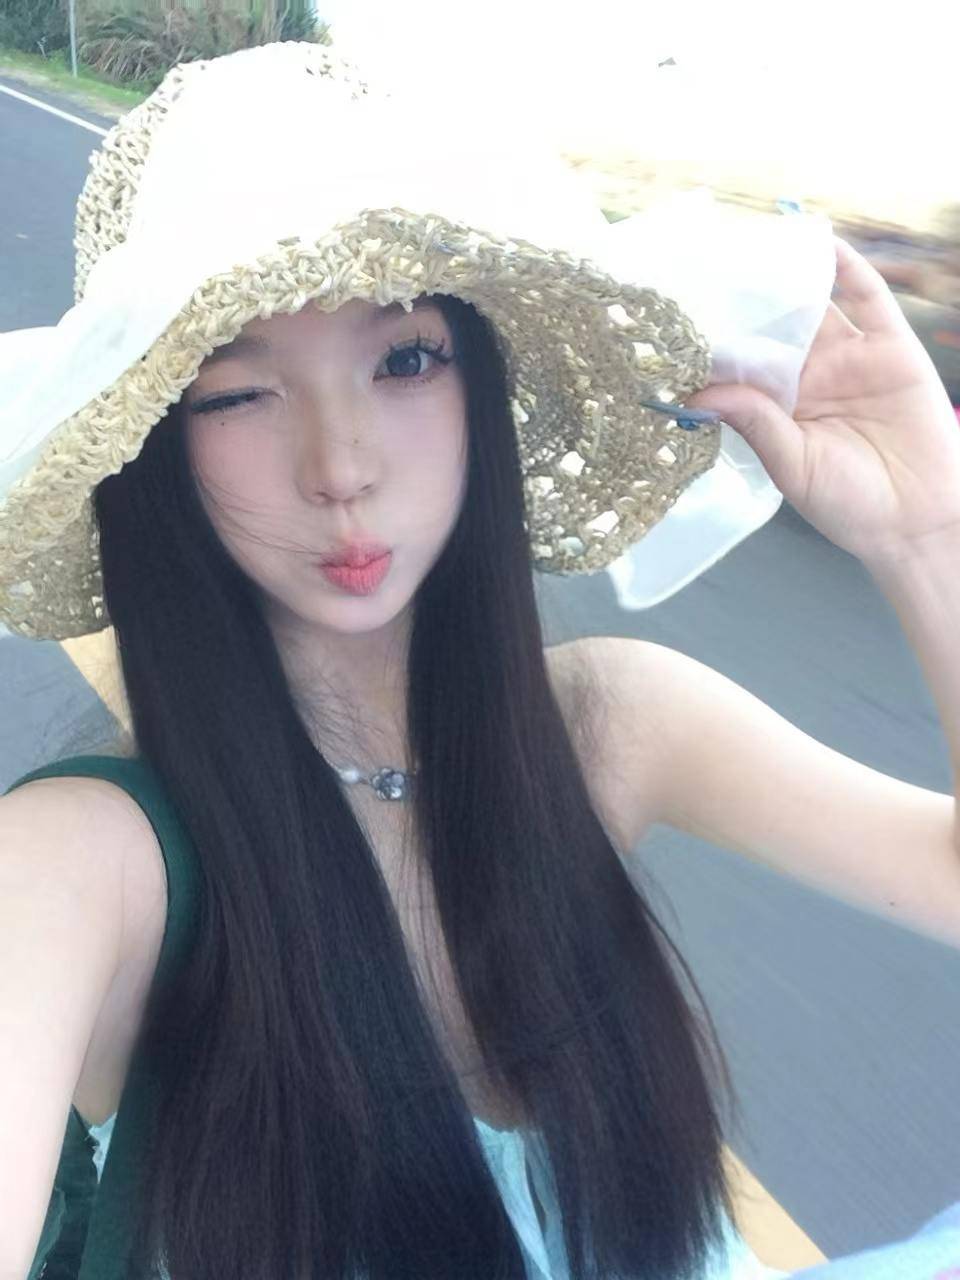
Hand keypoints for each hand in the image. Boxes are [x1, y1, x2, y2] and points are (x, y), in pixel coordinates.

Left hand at [684, 237, 959, 565]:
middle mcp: (809, 378)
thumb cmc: (850, 504)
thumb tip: (697, 393)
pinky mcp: (889, 346)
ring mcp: (848, 358)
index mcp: (777, 408)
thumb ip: (753, 423)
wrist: (919, 519)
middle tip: (704, 263)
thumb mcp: (792, 466)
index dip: (712, 343)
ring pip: (812, 306)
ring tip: (751, 240)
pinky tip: (817, 239)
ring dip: (786, 276)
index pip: (739, 365)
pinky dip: (845, 267)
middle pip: (771, 328)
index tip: (674, 318)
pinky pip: (866, 297)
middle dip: (742, 300)